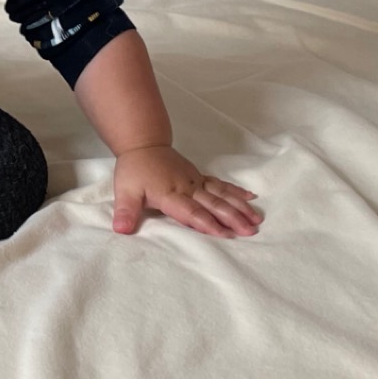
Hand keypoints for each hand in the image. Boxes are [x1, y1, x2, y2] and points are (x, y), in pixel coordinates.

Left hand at [112, 146, 262, 238]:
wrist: (144, 144)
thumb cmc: (134, 170)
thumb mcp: (125, 191)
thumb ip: (125, 211)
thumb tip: (121, 229)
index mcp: (170, 194)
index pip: (191, 212)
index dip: (207, 223)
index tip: (224, 234)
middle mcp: (188, 187)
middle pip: (213, 204)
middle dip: (233, 218)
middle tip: (250, 231)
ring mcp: (196, 181)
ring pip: (221, 194)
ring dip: (239, 207)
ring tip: (256, 219)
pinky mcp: (199, 176)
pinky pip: (220, 184)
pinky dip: (235, 191)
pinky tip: (251, 198)